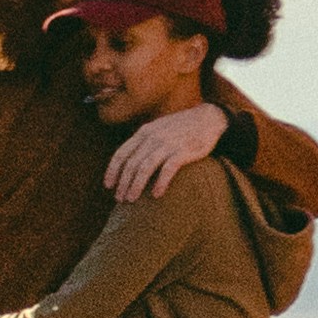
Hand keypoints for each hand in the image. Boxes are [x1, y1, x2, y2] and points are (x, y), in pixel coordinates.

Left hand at [107, 99, 223, 201]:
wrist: (208, 118)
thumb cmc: (181, 128)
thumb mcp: (158, 128)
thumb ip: (144, 141)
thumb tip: (129, 162)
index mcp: (144, 132)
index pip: (121, 153)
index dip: (112, 171)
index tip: (108, 186)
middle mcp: (153, 137)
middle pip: (131, 163)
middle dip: (123, 183)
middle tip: (120, 199)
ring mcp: (168, 143)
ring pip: (145, 167)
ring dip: (136, 185)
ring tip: (131, 200)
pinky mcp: (183, 151)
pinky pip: (168, 169)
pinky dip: (160, 182)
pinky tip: (156, 194)